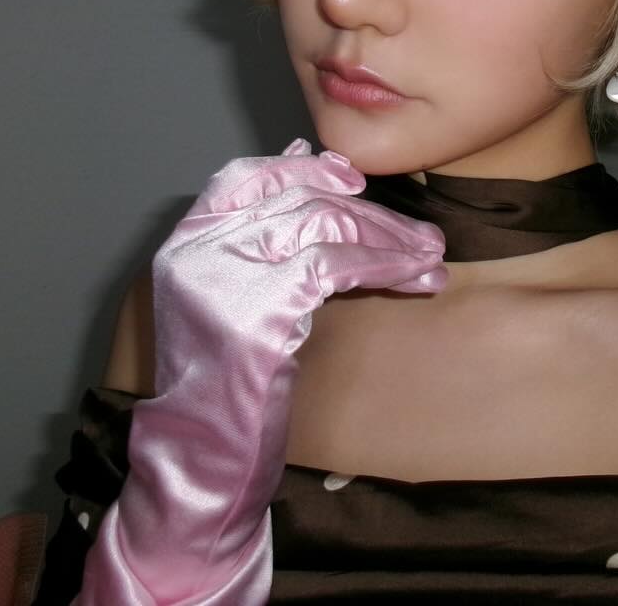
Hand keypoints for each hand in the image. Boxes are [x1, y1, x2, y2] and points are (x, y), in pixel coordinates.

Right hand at [76, 141, 445, 604]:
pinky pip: (333, 267)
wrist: (197, 460)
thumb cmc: (223, 384)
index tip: (352, 178)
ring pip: (323, 225)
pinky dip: (383, 265)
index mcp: (186, 241)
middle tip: (422, 235)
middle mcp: (197, 249)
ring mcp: (222, 277)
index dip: (302, 170)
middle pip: (296, 200)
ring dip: (389, 238)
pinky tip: (414, 280)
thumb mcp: (228, 297)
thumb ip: (257, 237)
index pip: (245, 177)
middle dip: (368, 214)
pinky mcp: (256, 312)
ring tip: (432, 259)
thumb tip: (299, 157)